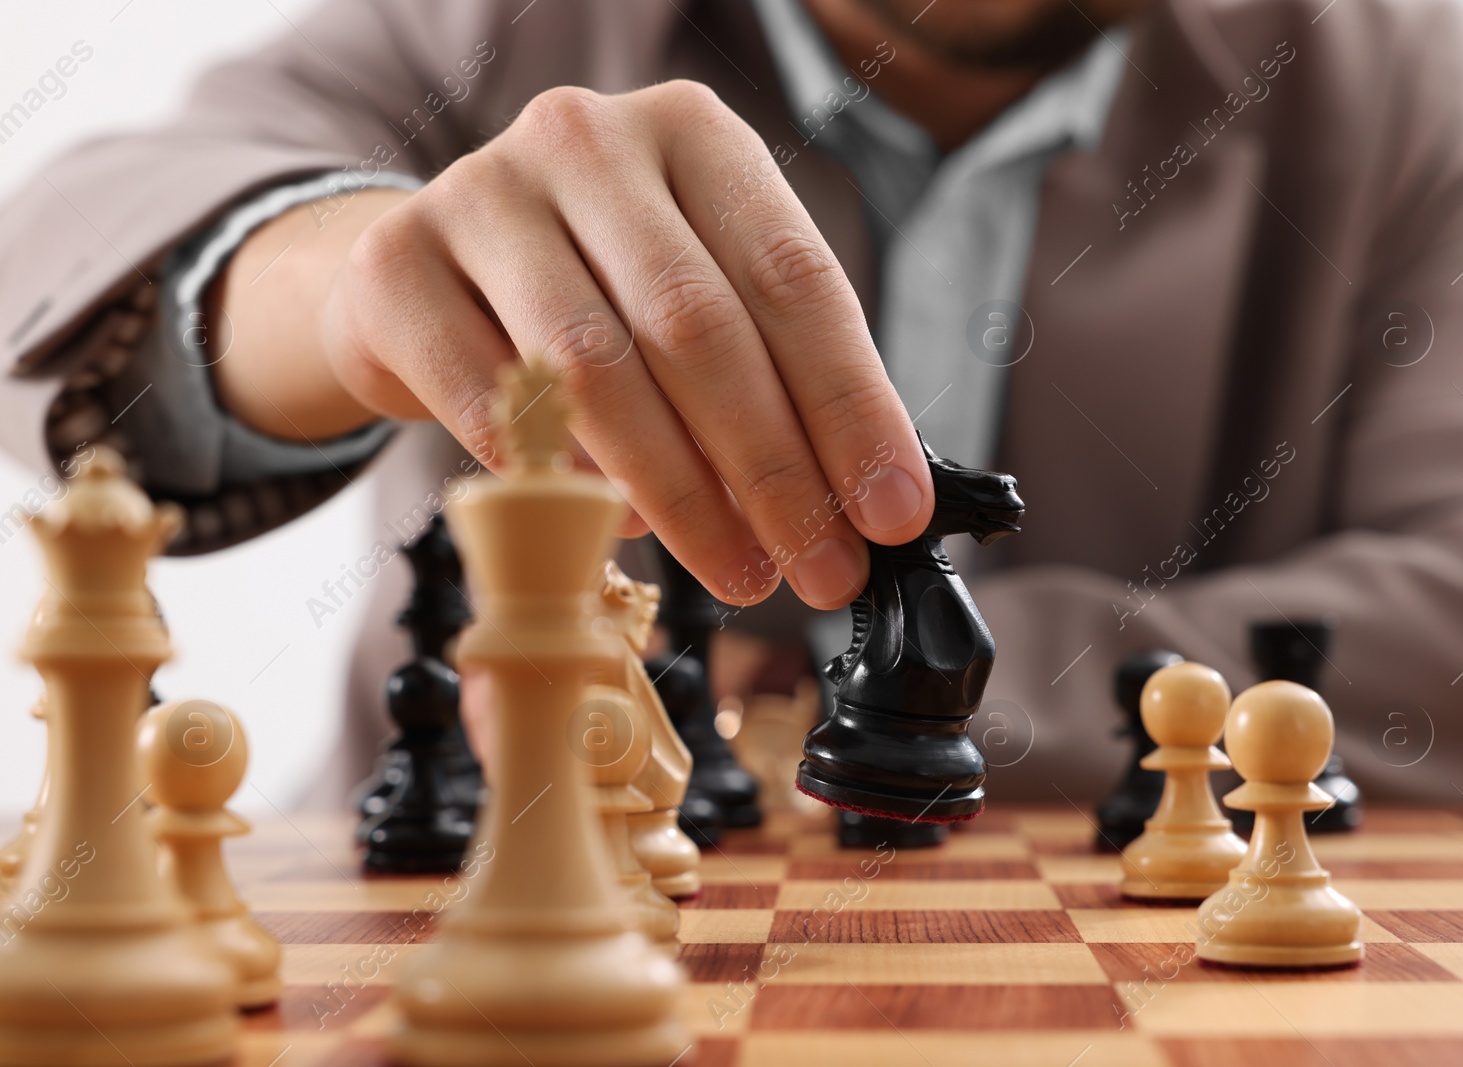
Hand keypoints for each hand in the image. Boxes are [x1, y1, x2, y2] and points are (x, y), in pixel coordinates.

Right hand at [210, 81, 931, 609]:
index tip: (891, 510)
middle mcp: (585, 140)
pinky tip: (618, 531)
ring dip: (684, 496)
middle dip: (774, 469)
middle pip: (698, 326)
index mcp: (691, 133)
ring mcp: (478, 194)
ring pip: (598, 373)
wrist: (421, 273)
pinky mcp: (396, 269)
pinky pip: (495, 410)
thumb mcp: (695, 296)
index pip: (794, 277)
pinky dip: (565, 486)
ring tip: (741, 572)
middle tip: (821, 569)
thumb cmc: (594, 292)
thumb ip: (773, 371)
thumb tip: (862, 499)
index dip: (852, 406)